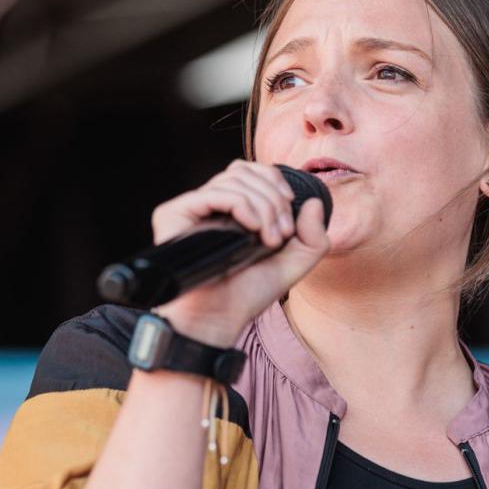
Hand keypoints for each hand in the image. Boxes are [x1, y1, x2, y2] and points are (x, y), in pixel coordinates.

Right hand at [148, 160, 329, 345]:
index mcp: (233, 209)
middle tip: (281, 234)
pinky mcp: (173, 215)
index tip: (289, 208)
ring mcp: (192, 208)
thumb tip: (315, 203)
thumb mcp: (293, 266)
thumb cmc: (248, 294)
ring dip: (263, 206)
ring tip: (268, 239)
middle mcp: (211, 205)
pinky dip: (240, 204)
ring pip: (233, 179)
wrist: (220, 318)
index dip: (274, 180)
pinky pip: (212, 193)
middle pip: (244, 170)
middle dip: (273, 198)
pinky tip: (252, 228)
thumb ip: (314, 238)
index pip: (251, 170)